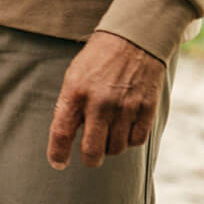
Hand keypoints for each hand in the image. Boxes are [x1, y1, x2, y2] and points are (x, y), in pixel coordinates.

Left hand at [47, 30, 165, 169]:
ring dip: (111, 146)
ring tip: (109, 130)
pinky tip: (125, 125)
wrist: (132, 39)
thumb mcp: (74, 76)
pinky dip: (130, 139)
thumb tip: (66, 137)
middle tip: (90, 155)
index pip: (61, 131)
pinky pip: (136, 141)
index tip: (57, 163)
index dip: (57, 153)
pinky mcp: (146, 109)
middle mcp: (99, 102)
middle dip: (90, 158)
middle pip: (93, 150)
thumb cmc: (98, 60)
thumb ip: (70, 105)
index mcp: (75, 91)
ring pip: (116, 149)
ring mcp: (125, 107)